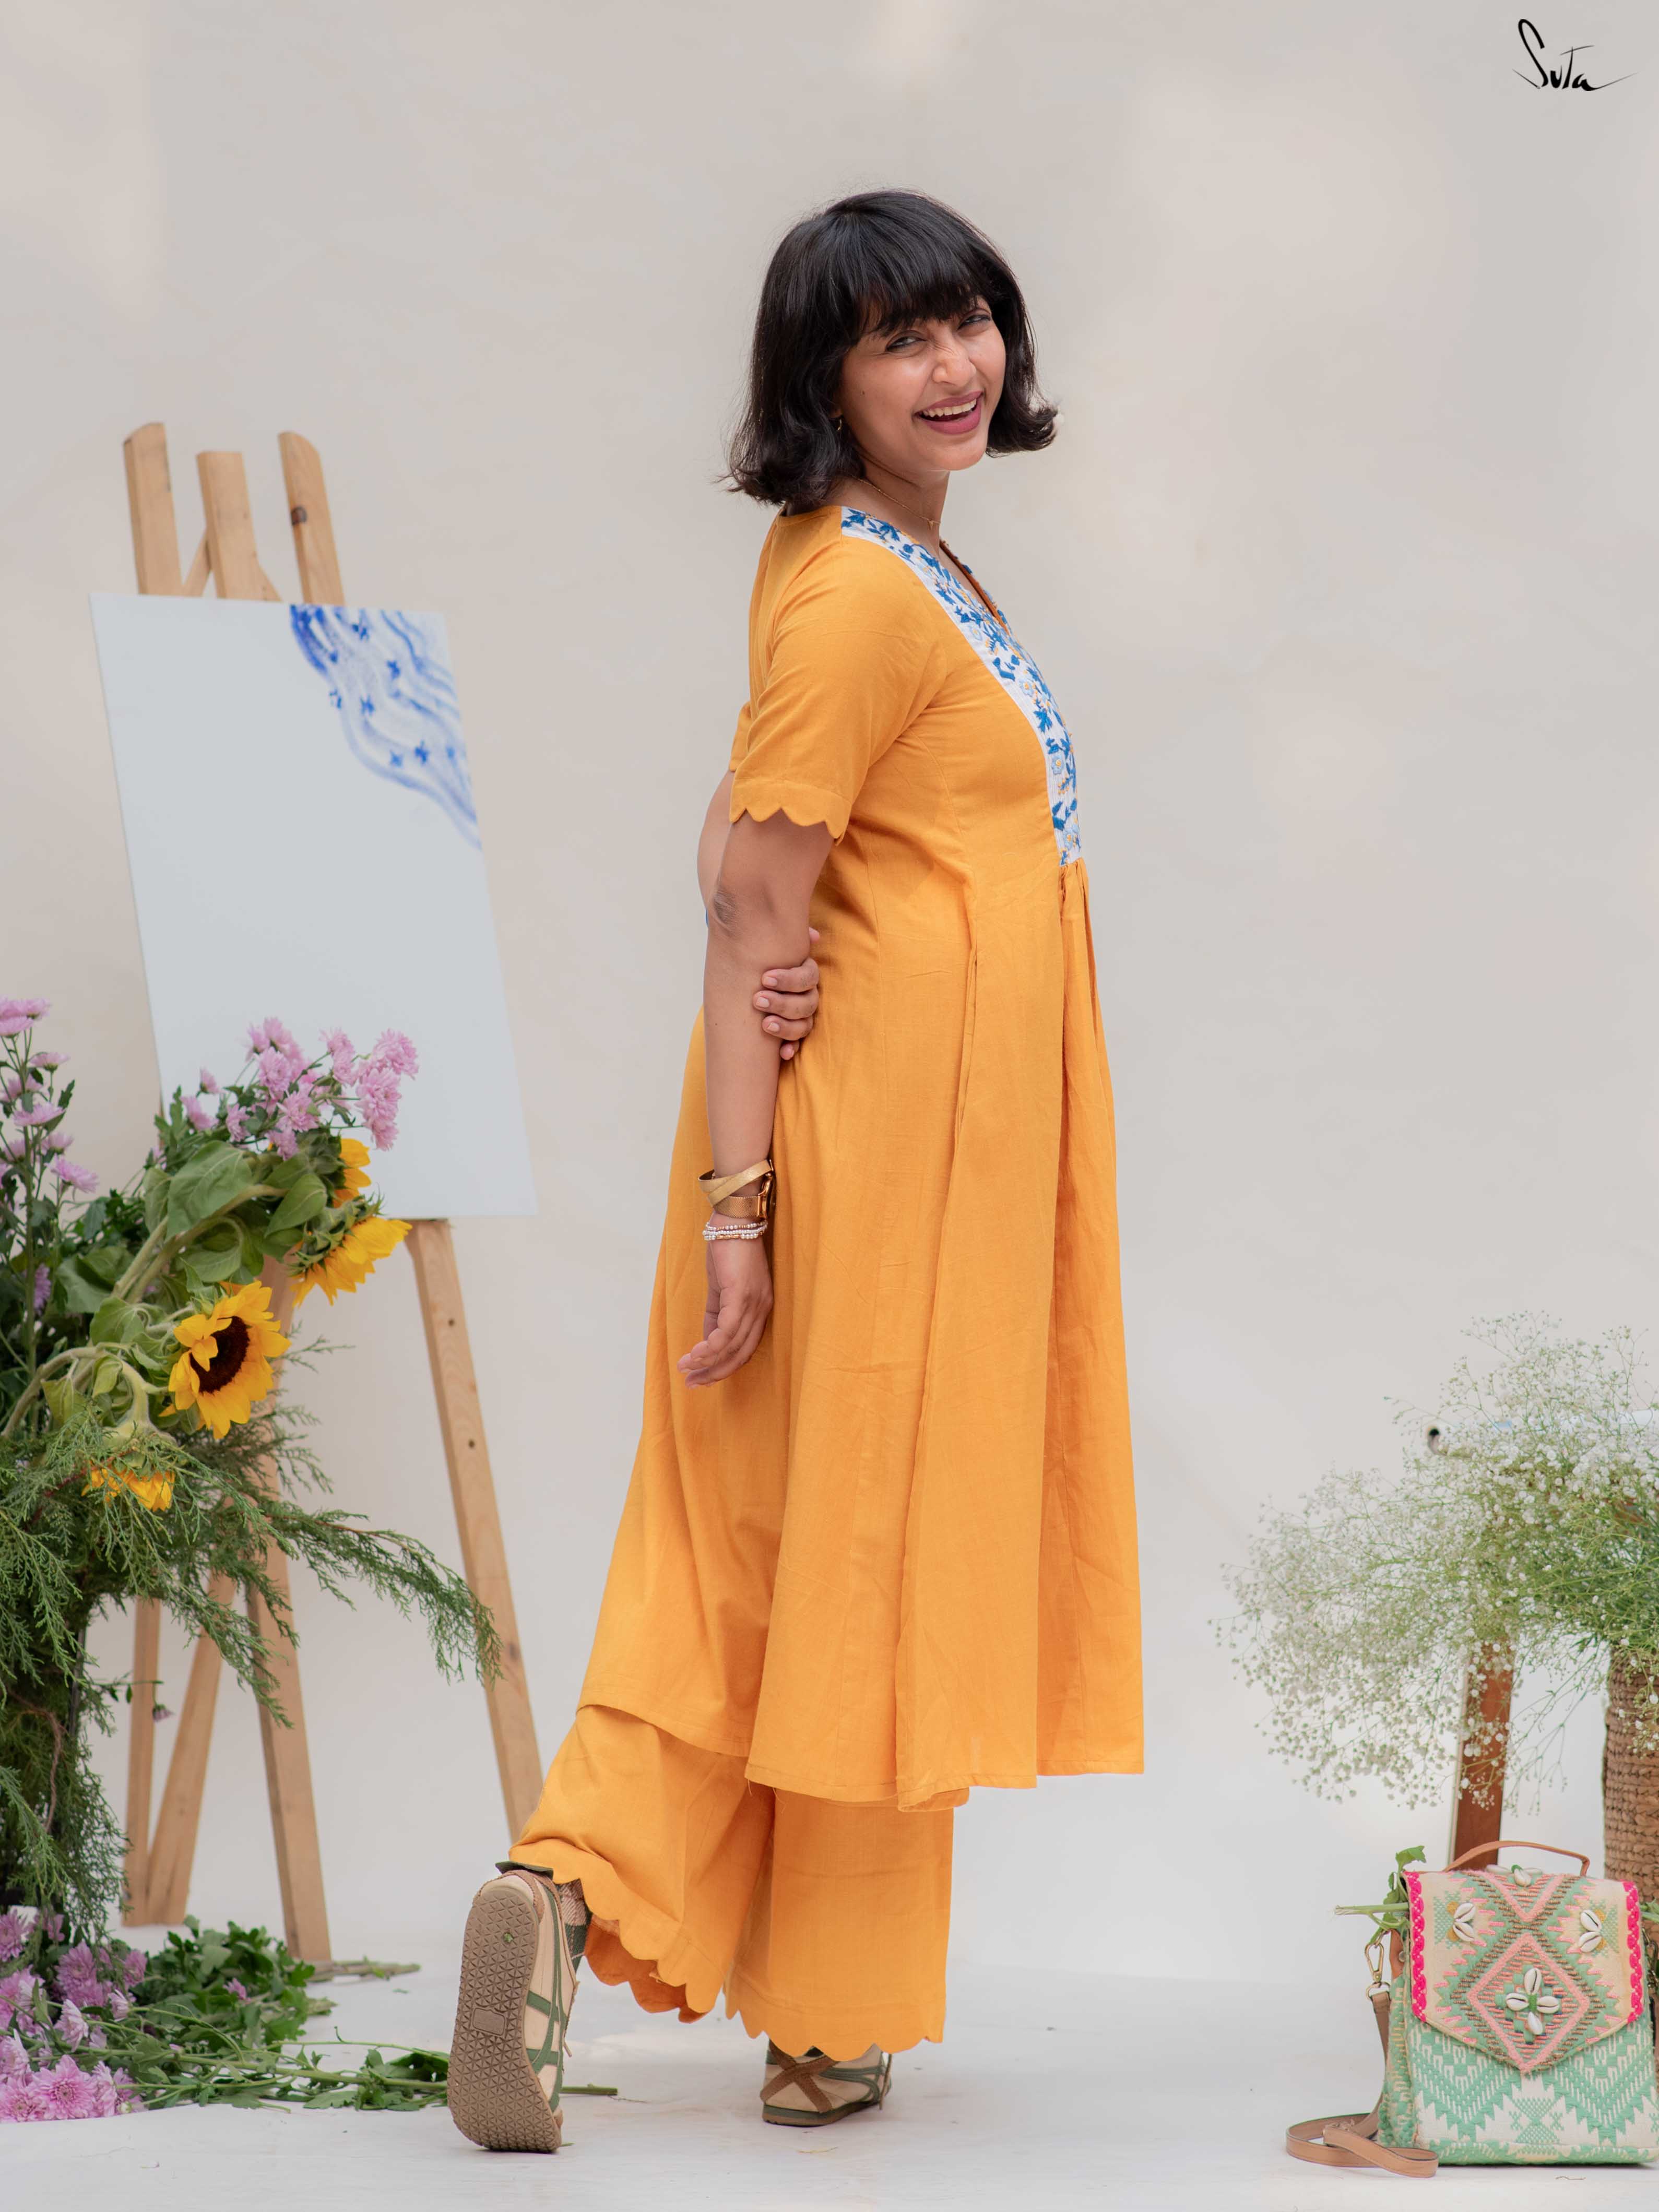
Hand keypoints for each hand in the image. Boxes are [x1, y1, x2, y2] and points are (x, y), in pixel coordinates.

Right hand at [677, 1237, 771, 1386]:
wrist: (733, 1220)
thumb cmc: (728, 1252)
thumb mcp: (720, 1290)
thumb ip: (715, 1316)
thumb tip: (706, 1342)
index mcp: (760, 1310)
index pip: (745, 1349)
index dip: (723, 1368)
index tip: (701, 1379)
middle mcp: (762, 1310)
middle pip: (741, 1354)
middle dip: (714, 1373)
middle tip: (691, 1383)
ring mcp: (754, 1303)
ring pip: (733, 1345)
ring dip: (707, 1361)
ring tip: (685, 1368)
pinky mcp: (741, 1294)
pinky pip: (727, 1330)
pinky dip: (711, 1346)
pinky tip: (694, 1353)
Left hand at [754, 927, 819, 1060]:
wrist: (745, 974)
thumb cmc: (760, 958)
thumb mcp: (768, 945)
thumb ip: (784, 936)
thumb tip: (812, 934)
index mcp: (805, 973)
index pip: (808, 977)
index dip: (789, 979)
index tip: (765, 978)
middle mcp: (808, 995)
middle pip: (807, 1003)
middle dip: (782, 1003)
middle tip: (757, 1000)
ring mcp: (802, 1016)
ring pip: (804, 1024)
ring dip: (786, 1026)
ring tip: (765, 1024)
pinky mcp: (792, 1033)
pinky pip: (798, 1043)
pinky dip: (791, 1048)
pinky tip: (782, 1053)